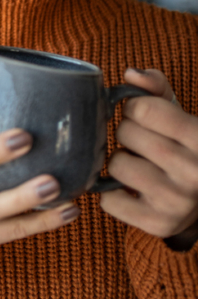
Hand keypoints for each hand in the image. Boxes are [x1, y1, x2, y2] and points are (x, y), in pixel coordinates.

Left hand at [100, 68, 197, 249]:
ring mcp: (177, 201)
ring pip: (116, 165)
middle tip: (140, 141)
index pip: (143, 109)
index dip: (134, 107)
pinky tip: (131, 187)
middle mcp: (193, 171)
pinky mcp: (158, 224)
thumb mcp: (178, 113)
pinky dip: (112, 192)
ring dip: (119, 161)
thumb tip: (131, 74)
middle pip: (126, 134)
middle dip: (126, 132)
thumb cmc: (182, 144)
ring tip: (139, 164)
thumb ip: (155, 88)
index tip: (140, 114)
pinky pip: (109, 201)